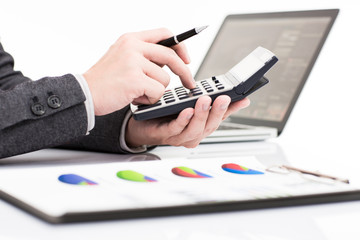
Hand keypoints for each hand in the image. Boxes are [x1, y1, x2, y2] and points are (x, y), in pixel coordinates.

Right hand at [83, 28, 195, 115]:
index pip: (165, 33)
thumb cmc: (105, 81)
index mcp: (131, 39)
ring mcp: (133, 61)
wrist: (84, 94)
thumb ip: (144, 56)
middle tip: (189, 82)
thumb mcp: (122, 58)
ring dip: (155, 91)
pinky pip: (158, 91)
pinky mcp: (134, 79)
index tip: (187, 59)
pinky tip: (134, 98)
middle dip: (184, 71)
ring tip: (137, 92)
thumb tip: (170, 59)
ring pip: (164, 78)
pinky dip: (150, 99)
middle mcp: (132, 46)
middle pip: (171, 55)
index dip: (180, 46)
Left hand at [125, 96, 249, 147]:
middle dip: (218, 111)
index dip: (233, 109)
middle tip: (223, 98)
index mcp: (201, 126)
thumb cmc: (166, 115)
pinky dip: (183, 120)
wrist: (142, 125)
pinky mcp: (165, 134)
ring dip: (201, 115)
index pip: (221, 117)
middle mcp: (194, 134)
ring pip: (195, 129)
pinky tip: (186, 111)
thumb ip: (206, 100)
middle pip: (210, 125)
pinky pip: (176, 129)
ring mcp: (180, 137)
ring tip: (204, 101)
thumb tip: (223, 89)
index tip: (244, 99)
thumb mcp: (189, 104)